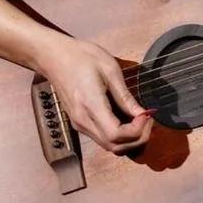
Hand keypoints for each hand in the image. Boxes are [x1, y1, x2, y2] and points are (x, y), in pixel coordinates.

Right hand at [33, 32, 154, 154]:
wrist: (53, 57)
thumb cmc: (80, 57)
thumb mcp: (110, 69)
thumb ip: (125, 96)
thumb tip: (142, 113)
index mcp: (91, 105)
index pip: (117, 135)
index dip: (137, 130)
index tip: (147, 114)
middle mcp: (83, 120)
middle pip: (114, 146)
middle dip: (137, 138)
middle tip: (148, 119)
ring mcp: (79, 124)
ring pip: (108, 146)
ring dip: (128, 140)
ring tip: (140, 120)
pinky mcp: (78, 122)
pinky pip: (101, 138)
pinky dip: (118, 136)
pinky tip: (126, 120)